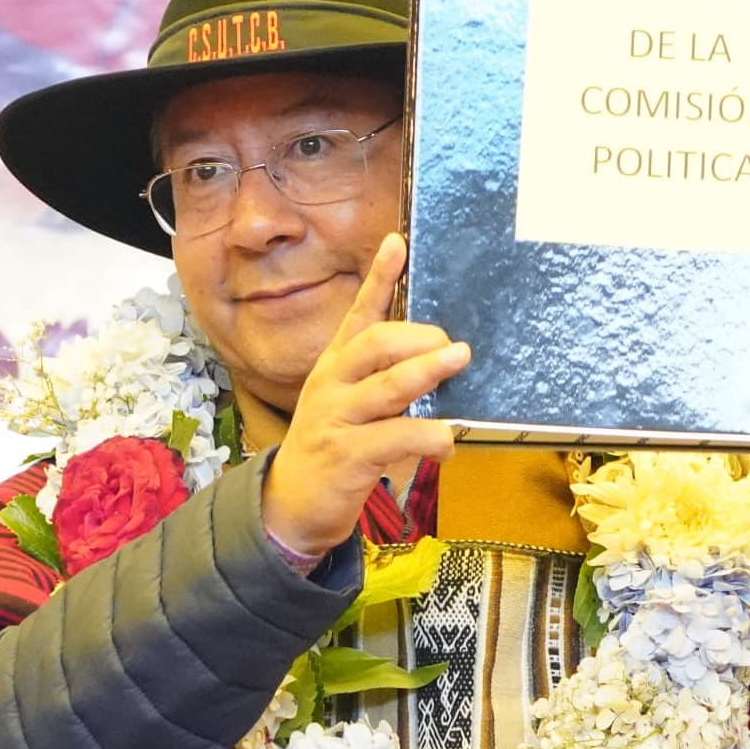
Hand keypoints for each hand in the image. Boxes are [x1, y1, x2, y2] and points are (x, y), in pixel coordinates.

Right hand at [258, 234, 467, 560]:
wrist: (290, 505)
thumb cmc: (333, 449)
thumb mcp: (350, 406)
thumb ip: (382, 381)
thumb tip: (438, 363)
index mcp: (334, 367)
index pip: (357, 314)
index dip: (378, 279)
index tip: (397, 243)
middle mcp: (330, 385)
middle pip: (372, 344)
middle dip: (417, 338)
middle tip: (455, 346)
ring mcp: (335, 419)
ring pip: (385, 387)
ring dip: (425, 372)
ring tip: (458, 361)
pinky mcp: (347, 456)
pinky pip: (395, 438)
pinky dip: (429, 436)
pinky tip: (447, 442)